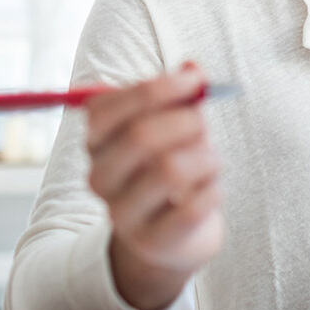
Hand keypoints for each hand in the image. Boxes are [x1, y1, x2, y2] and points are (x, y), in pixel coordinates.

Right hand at [85, 64, 224, 309]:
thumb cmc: (173, 162)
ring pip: (170, 170)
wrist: (174, 233)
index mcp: (96, 140)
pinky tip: (212, 189)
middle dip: (186, 121)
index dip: (159, 87)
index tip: (198, 80)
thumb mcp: (174, 123)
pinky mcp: (151, 241)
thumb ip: (182, 94)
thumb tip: (193, 68)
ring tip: (211, 161)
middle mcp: (99, 176)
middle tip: (204, 124)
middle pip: (140, 136)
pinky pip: (191, 207)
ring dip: (205, 158)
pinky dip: (213, 190)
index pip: (109, 106)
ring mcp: (121, 213)